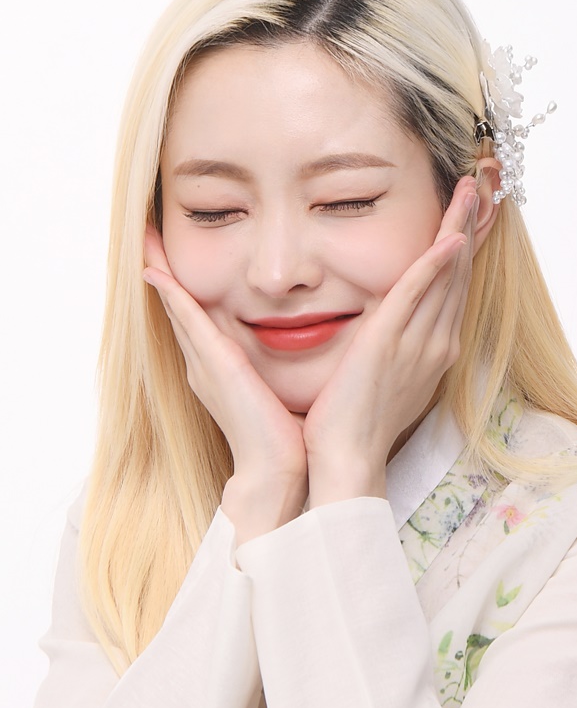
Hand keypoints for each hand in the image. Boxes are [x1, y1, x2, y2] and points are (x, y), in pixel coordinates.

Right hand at [143, 225, 307, 539]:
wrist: (278, 468)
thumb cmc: (285, 436)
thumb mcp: (279, 392)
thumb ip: (276, 371)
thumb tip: (300, 350)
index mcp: (219, 372)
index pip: (198, 322)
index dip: (183, 291)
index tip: (173, 261)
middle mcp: (204, 366)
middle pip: (180, 311)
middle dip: (164, 275)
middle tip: (147, 239)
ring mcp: (204, 364)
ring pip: (178, 310)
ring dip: (161, 275)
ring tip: (145, 241)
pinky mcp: (214, 363)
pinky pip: (188, 319)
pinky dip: (172, 294)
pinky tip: (157, 270)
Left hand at [302, 175, 477, 505]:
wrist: (347, 459)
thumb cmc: (355, 424)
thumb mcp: (382, 378)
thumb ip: (390, 348)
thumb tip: (383, 328)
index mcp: (431, 349)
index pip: (451, 288)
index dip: (462, 249)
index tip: (468, 216)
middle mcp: (435, 342)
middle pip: (458, 273)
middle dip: (469, 226)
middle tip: (479, 185)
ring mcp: (417, 342)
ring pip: (445, 274)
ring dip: (458, 228)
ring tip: (470, 190)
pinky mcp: (390, 341)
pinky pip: (418, 294)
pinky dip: (435, 264)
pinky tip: (449, 237)